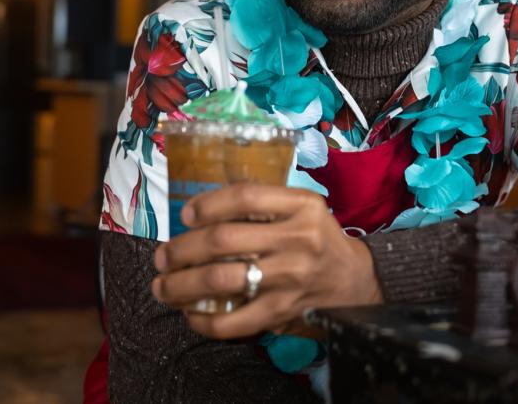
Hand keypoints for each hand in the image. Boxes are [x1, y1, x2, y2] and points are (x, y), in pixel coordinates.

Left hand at [151, 184, 382, 338]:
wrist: (355, 281)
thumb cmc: (318, 239)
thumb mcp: (303, 208)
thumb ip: (264, 202)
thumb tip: (201, 207)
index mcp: (302, 206)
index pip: (245, 196)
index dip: (207, 204)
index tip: (185, 215)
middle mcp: (298, 239)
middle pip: (222, 239)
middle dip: (181, 249)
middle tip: (162, 256)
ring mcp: (290, 278)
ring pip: (220, 279)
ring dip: (181, 284)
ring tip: (163, 286)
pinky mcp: (284, 311)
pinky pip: (234, 321)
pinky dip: (205, 321)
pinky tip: (190, 315)